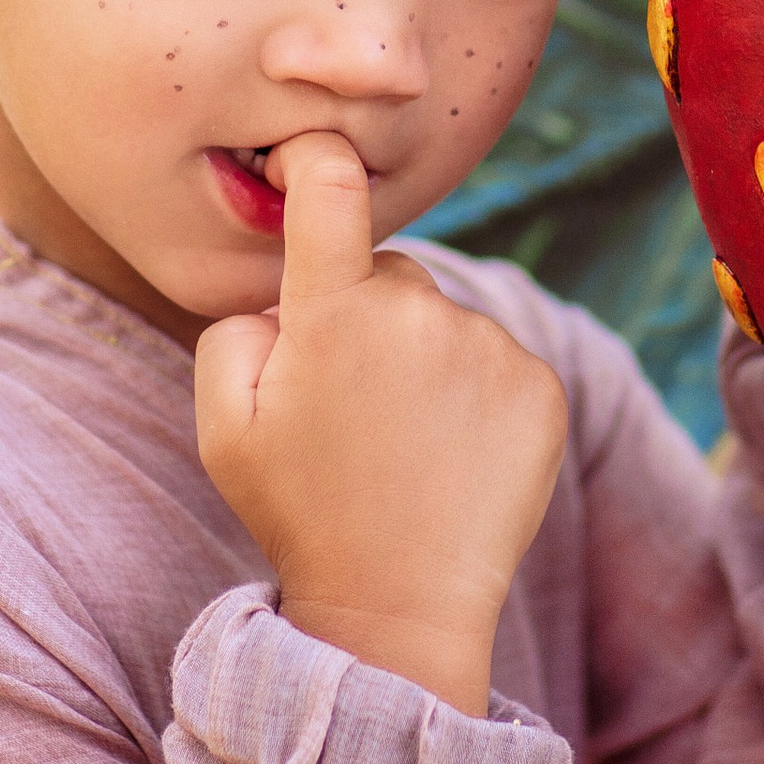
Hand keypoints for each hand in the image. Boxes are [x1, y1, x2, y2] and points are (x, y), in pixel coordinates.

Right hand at [193, 134, 569, 716]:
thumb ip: (235, 323)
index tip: (308, 155)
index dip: (315, 155)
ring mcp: (490, 347)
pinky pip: (496, 361)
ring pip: (443, 321)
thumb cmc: (298, 511)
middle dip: (363, 314)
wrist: (400, 608)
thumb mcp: (221, 423)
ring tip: (401, 446)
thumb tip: (285, 284)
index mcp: (334, 311)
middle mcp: (420, 311)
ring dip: (422, 360)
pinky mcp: (542, 387)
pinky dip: (474, 395)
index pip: (329, 183)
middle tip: (347, 407)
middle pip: (387, 272)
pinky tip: (450, 457)